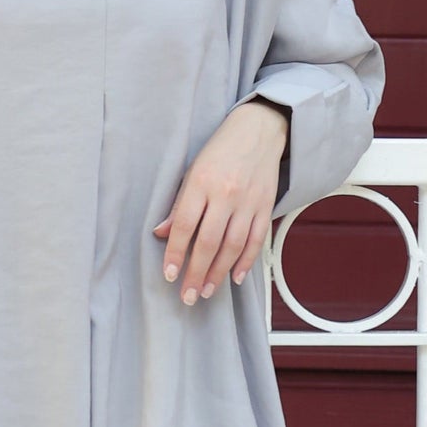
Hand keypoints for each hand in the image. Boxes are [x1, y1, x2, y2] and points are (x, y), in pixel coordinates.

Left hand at [152, 99, 286, 304]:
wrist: (259, 130)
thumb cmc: (219, 151)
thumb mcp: (192, 172)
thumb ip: (179, 206)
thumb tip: (161, 234)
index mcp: (202, 182)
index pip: (185, 225)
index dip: (175, 253)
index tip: (169, 275)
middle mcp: (226, 193)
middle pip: (209, 242)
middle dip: (197, 273)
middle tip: (188, 296)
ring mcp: (248, 201)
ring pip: (233, 246)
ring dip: (219, 272)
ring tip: (207, 291)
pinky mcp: (266, 206)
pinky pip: (256, 240)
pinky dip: (246, 261)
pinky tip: (234, 277)